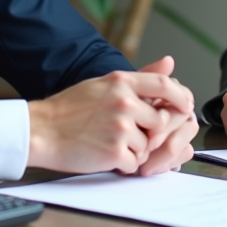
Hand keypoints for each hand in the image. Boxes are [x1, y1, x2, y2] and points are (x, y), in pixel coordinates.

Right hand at [27, 59, 195, 174]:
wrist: (41, 131)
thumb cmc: (68, 109)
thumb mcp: (103, 84)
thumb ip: (139, 77)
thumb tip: (170, 62)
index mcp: (121, 82)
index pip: (164, 85)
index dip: (180, 96)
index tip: (185, 106)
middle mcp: (124, 102)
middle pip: (161, 121)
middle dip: (151, 132)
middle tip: (132, 135)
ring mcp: (120, 127)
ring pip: (148, 145)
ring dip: (135, 150)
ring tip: (110, 142)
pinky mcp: (115, 151)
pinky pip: (135, 162)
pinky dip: (124, 164)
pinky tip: (105, 154)